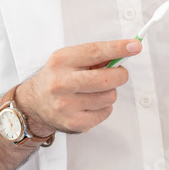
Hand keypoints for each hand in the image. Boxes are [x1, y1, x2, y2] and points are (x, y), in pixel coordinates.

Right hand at [16, 39, 140, 134]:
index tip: (134, 46)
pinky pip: (106, 112)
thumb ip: (95, 56)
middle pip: (107, 78)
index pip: (95, 52)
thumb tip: (126, 51)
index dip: (118, 49)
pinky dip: (104, 107)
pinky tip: (90, 104)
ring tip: (95, 91)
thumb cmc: (56, 78)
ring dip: (109, 92)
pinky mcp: (75, 123)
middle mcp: (61, 83)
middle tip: (117, 74)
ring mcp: (67, 105)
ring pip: (110, 96)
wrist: (34, 104)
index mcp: (61, 61)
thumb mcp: (68, 60)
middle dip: (120, 75)